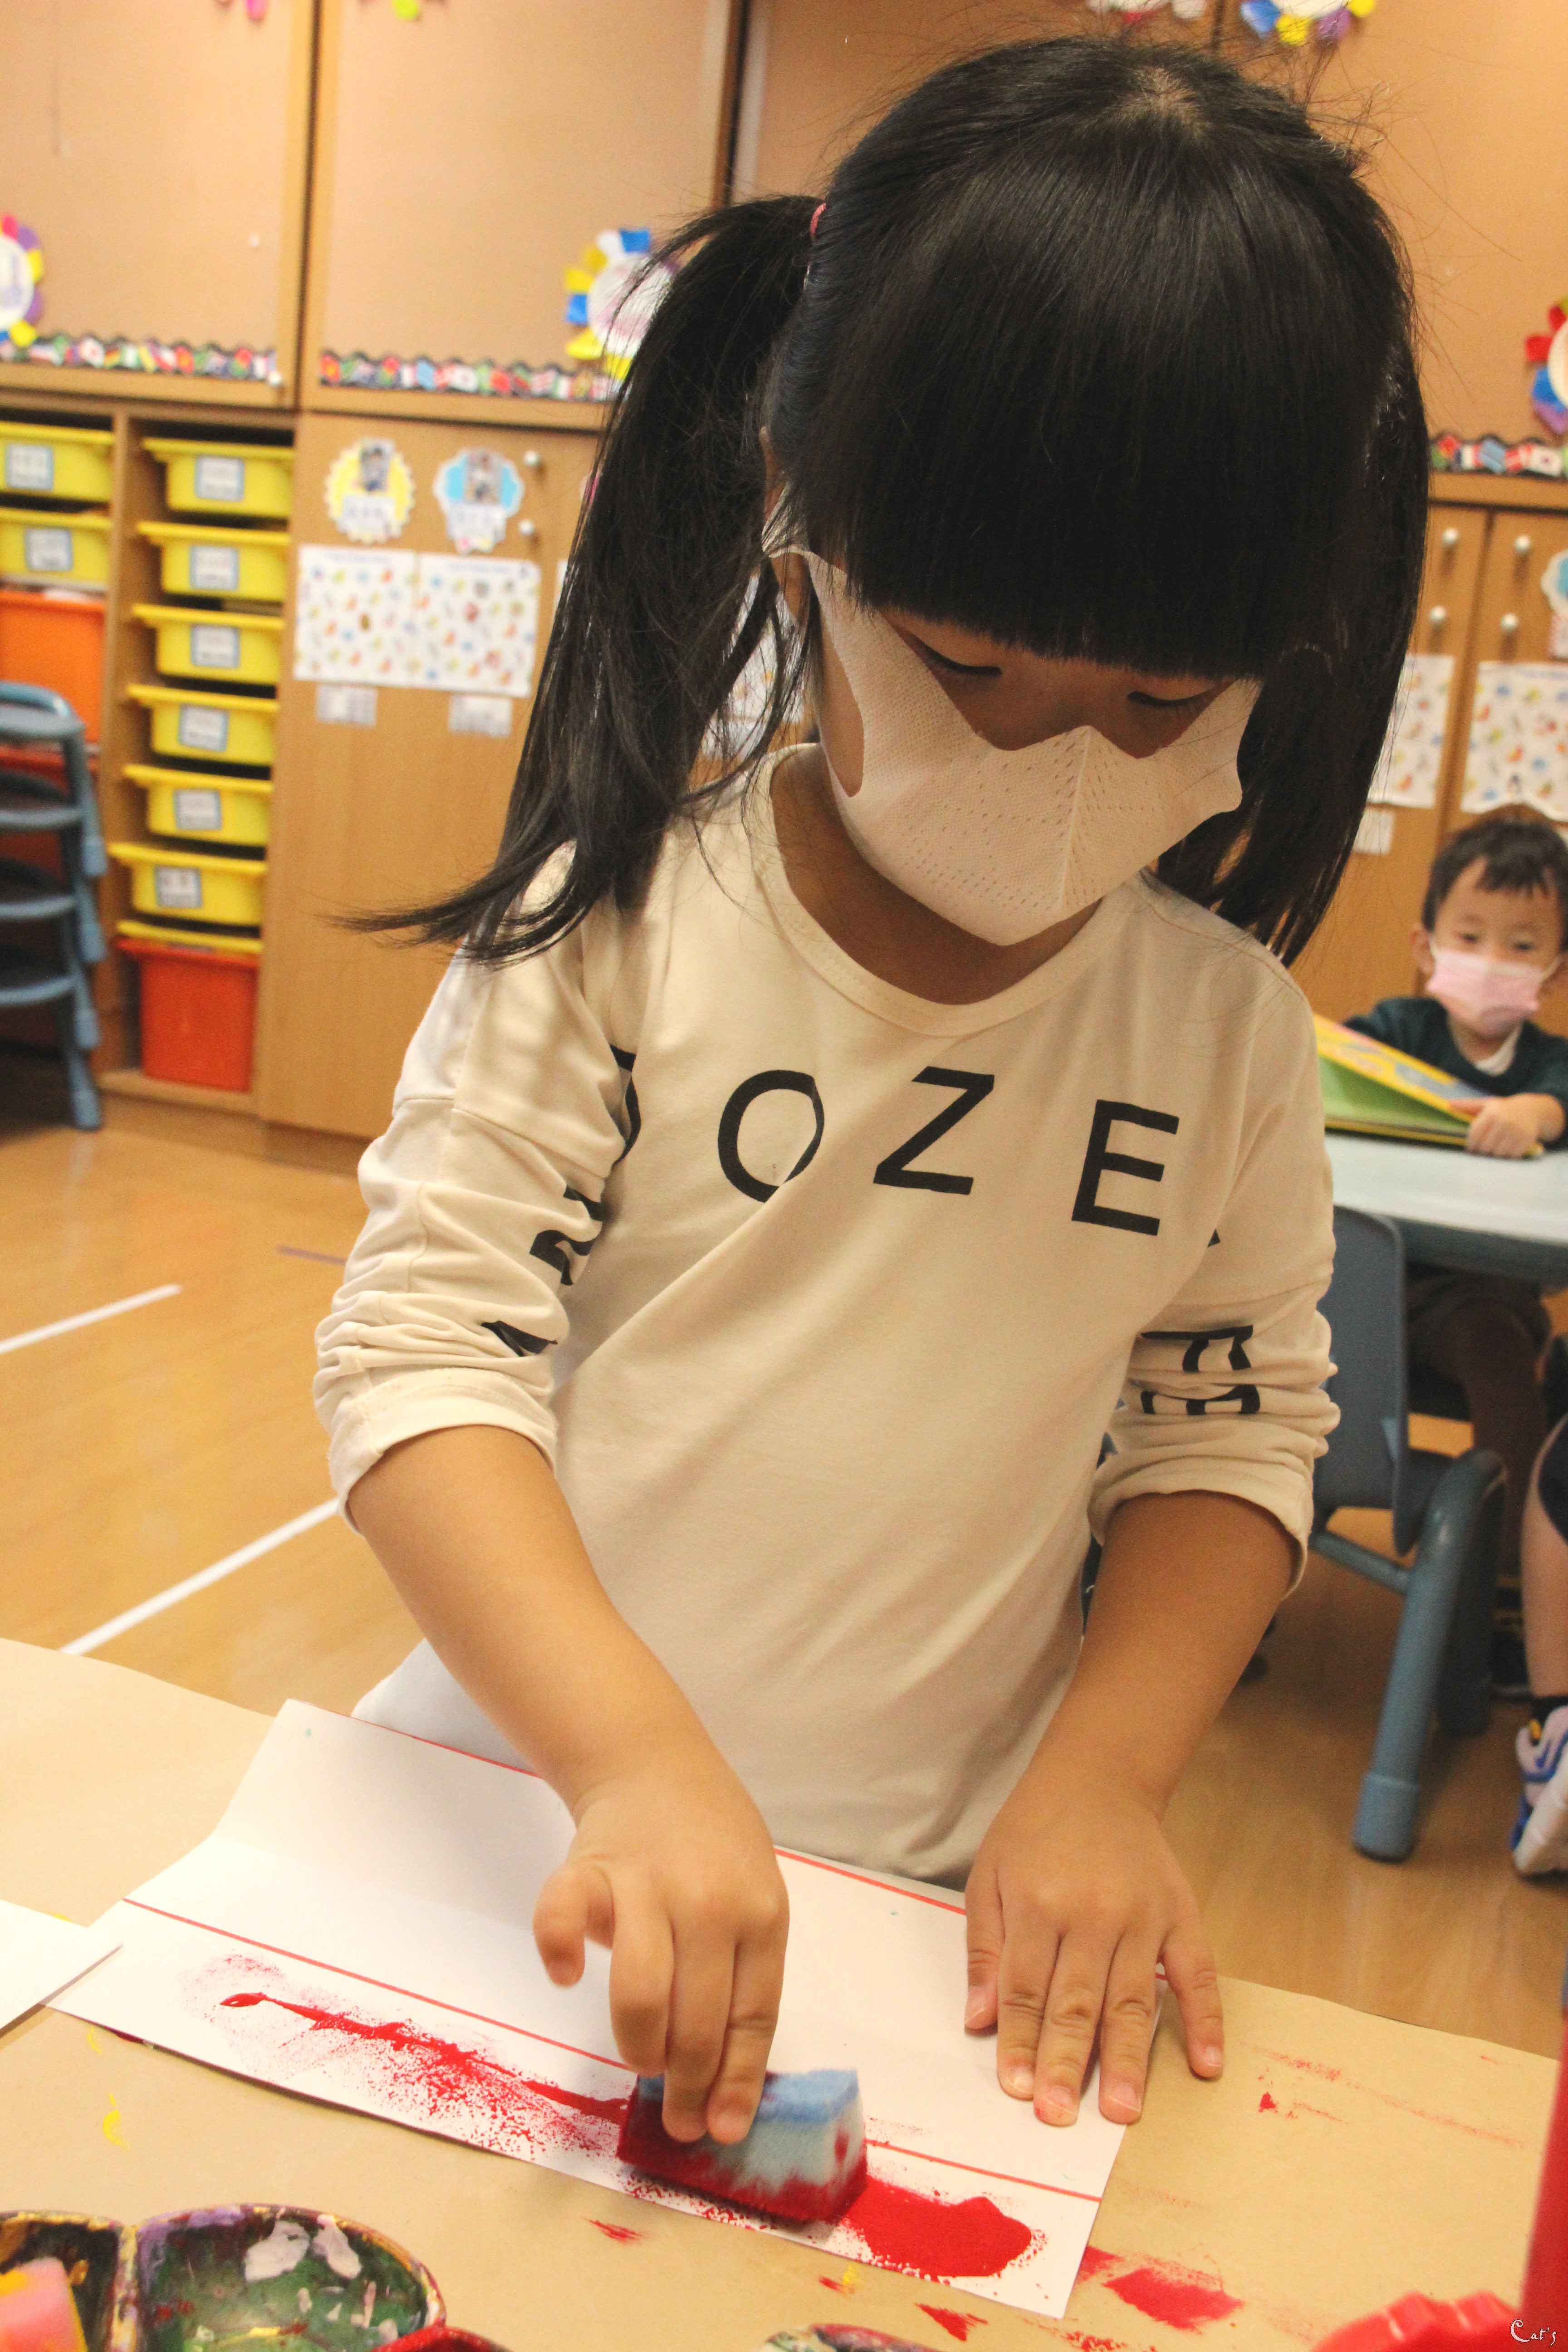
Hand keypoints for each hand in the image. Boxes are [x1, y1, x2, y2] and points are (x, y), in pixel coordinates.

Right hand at [533, 1740, 788, 2145]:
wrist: (653, 1762)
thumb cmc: (713, 1846)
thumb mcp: (754, 1898)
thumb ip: (742, 1976)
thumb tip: (726, 2088)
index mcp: (760, 1912)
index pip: (753, 2016)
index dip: (737, 2082)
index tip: (723, 2131)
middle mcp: (709, 1901)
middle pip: (698, 2020)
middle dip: (686, 2085)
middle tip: (675, 2117)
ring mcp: (646, 1883)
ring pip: (642, 1992)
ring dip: (638, 2043)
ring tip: (640, 2056)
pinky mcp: (588, 1868)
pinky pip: (563, 1920)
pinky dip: (559, 1953)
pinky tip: (569, 1974)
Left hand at [964, 1762, 1221, 2126]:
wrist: (1099, 1778)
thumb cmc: (1034, 1832)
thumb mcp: (989, 1876)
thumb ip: (985, 1950)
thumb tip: (979, 2021)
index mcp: (1038, 1904)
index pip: (1025, 1989)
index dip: (1020, 2041)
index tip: (1017, 2091)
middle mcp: (1092, 1914)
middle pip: (1076, 2002)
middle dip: (1067, 2063)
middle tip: (1060, 2116)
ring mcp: (1143, 1917)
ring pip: (1133, 1999)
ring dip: (1128, 2060)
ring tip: (1124, 2113)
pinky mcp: (1181, 1916)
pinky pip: (1197, 1975)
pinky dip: (1204, 2021)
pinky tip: (1206, 2066)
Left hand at [1465, 1096, 1544, 1157]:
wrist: (1531, 1110)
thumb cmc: (1503, 1109)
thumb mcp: (1486, 1104)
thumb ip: (1467, 1105)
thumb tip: (1448, 1104)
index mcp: (1493, 1112)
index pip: (1475, 1134)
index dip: (1471, 1144)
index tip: (1470, 1148)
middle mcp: (1505, 1121)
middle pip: (1485, 1146)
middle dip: (1481, 1150)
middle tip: (1482, 1150)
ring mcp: (1517, 1131)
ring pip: (1498, 1153)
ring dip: (1494, 1153)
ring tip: (1493, 1148)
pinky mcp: (1526, 1140)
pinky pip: (1511, 1155)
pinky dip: (1507, 1155)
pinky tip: (1505, 1149)